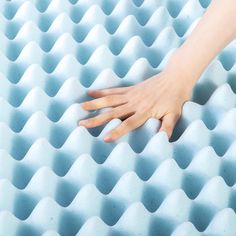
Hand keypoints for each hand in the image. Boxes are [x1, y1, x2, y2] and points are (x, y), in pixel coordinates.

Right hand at [79, 63, 193, 141]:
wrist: (176, 77)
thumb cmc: (176, 98)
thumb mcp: (174, 114)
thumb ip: (167, 127)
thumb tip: (162, 140)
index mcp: (144, 111)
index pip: (128, 123)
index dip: (116, 131)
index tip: (104, 138)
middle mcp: (134, 103)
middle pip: (113, 112)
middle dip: (97, 119)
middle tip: (82, 123)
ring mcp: (131, 95)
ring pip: (109, 100)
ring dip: (95, 104)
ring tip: (81, 107)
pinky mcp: (130, 88)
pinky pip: (114, 90)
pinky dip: (102, 92)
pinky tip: (91, 92)